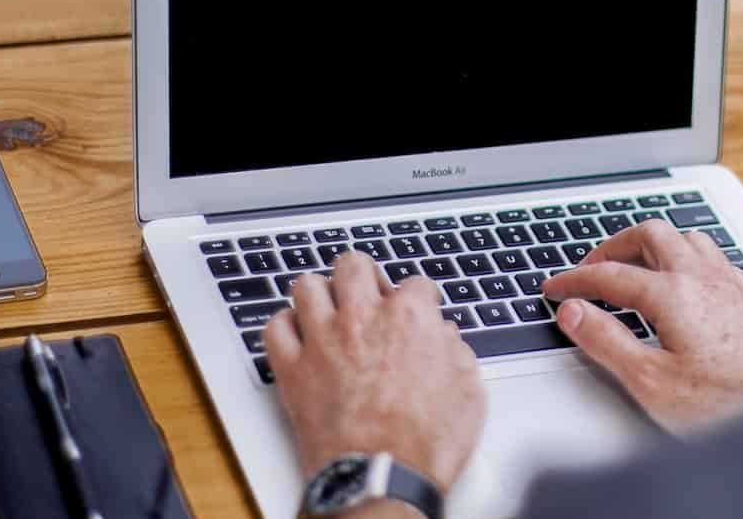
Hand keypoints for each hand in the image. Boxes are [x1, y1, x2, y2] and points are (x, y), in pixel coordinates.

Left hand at [265, 252, 485, 497]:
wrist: (381, 479)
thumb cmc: (425, 444)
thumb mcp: (468, 392)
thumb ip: (456, 352)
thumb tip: (446, 337)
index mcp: (410, 318)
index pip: (415, 283)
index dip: (421, 297)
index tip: (420, 308)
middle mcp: (362, 318)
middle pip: (353, 265)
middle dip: (363, 274)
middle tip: (369, 293)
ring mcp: (323, 341)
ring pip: (307, 286)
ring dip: (320, 294)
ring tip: (329, 308)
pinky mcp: (292, 370)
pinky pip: (274, 328)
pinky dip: (284, 327)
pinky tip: (298, 336)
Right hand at [541, 219, 742, 433]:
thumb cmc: (726, 404)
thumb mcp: (650, 381)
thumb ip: (607, 341)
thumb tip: (574, 312)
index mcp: (673, 293)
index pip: (610, 274)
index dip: (575, 280)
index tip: (556, 289)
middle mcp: (702, 277)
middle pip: (649, 235)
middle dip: (613, 246)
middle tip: (591, 268)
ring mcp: (729, 283)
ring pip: (684, 237)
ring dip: (652, 244)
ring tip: (632, 264)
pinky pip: (710, 254)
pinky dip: (682, 254)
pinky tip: (683, 278)